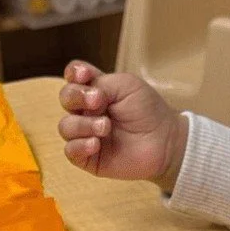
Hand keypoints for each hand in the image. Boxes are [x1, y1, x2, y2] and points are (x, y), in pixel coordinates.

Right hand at [58, 61, 186, 187]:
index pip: (74, 75)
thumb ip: (99, 84)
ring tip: (106, 127)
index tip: (85, 75)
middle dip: (76, 96)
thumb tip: (82, 100)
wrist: (164, 142)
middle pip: (65, 98)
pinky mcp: (88, 157)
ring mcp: (86, 133)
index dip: (74, 73)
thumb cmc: (148, 110)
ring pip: (65, 126)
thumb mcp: (126, 85)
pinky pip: (70, 151)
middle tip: (98, 101)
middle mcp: (88, 110)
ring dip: (83, 124)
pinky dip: (80, 145)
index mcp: (96, 89)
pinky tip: (96, 144)